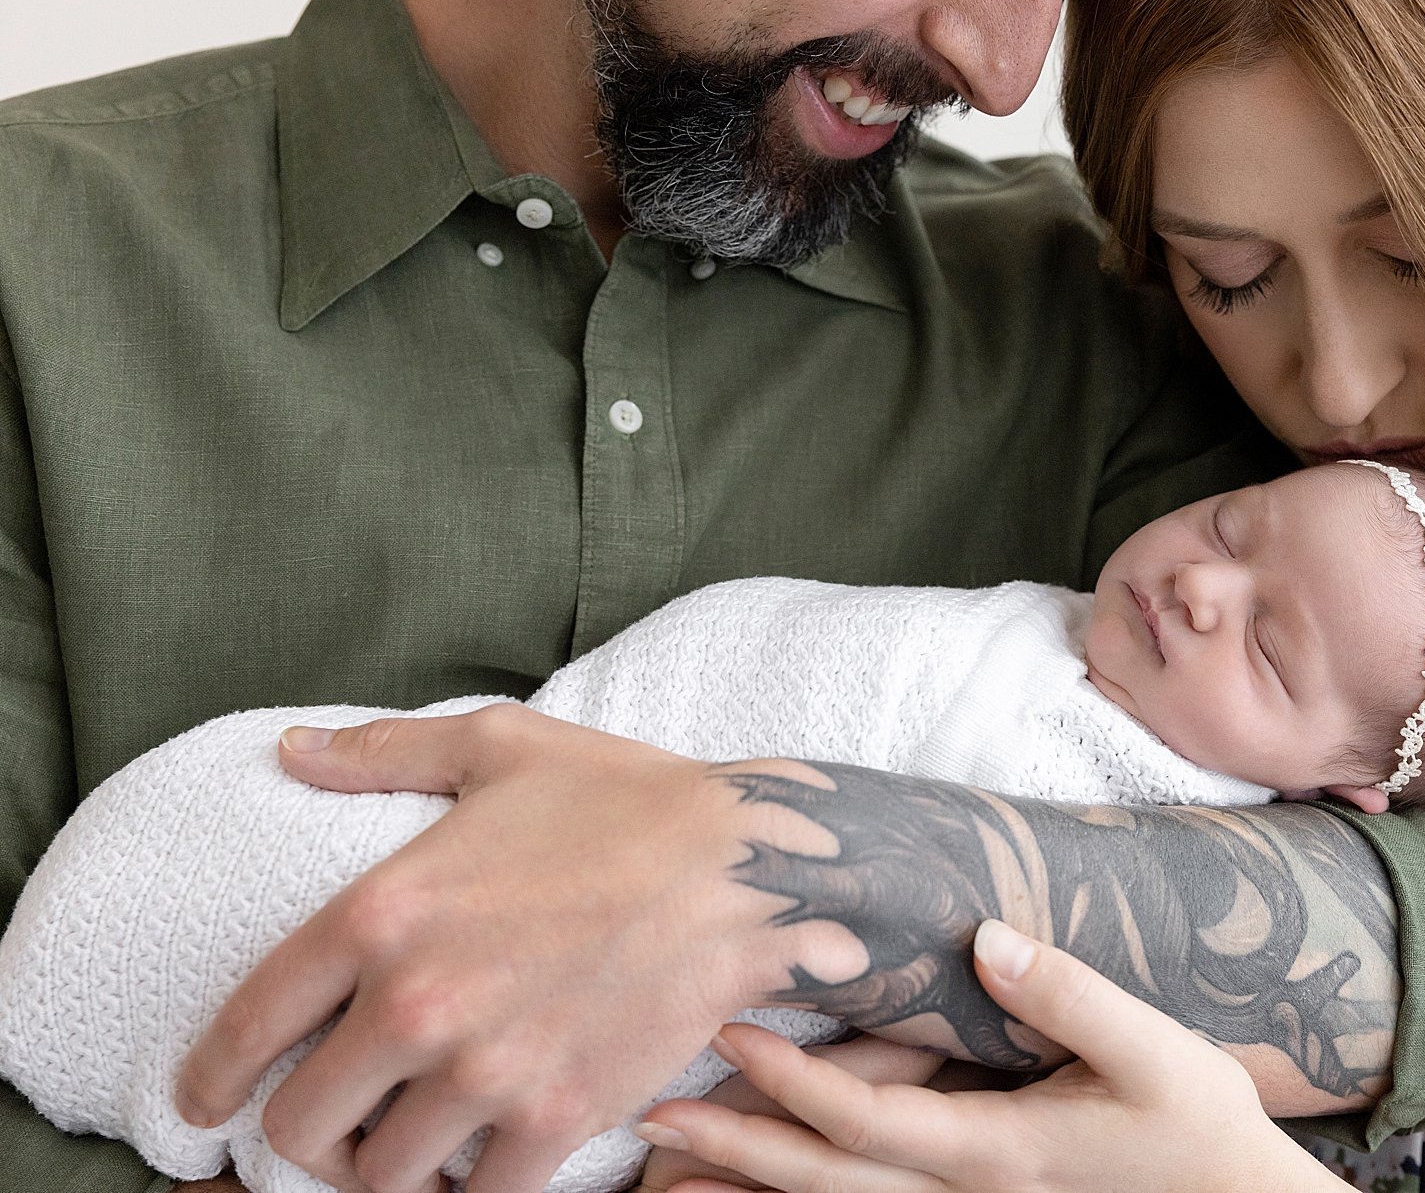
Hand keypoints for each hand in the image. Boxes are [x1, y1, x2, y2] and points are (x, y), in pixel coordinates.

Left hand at [172, 705, 838, 1192]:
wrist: (745, 865)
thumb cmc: (622, 798)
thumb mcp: (496, 747)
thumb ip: (382, 753)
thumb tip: (291, 751)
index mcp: (381, 910)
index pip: (249, 1024)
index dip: (210, 1079)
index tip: (207, 1103)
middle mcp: (417, 1001)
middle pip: (301, 1126)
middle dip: (307, 1134)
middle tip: (334, 1125)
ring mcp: (487, 1069)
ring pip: (381, 1177)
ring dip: (387, 1168)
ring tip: (408, 1146)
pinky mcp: (557, 1115)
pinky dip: (470, 1189)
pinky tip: (478, 1163)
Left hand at [636, 921, 1354, 1192]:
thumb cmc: (1199, 1127)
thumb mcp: (1152, 1052)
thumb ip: (1071, 997)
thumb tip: (987, 939)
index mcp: (995, 1152)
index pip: (867, 1124)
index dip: (792, 1086)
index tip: (729, 1032)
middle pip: (826, 1182)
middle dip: (738, 1150)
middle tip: (651, 1117)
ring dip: (754, 1188)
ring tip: (672, 1172)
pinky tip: (765, 1187)